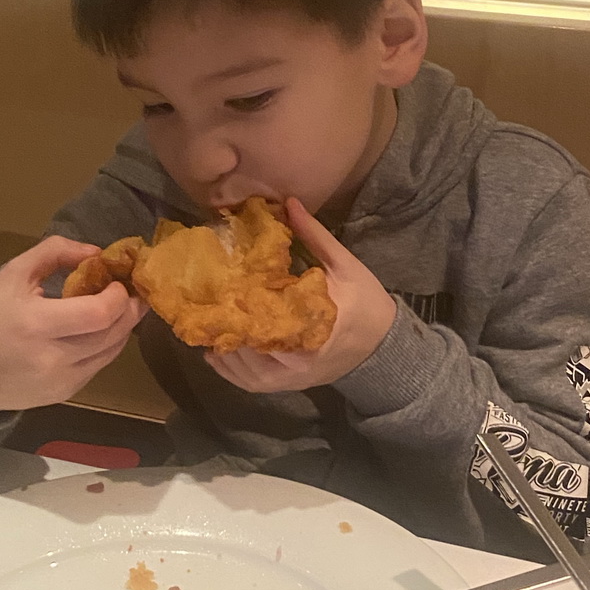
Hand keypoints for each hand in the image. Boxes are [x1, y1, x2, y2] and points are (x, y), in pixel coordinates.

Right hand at [0, 236, 147, 412]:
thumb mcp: (14, 273)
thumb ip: (55, 252)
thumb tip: (97, 252)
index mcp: (36, 324)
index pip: (99, 313)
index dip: (119, 296)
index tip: (119, 280)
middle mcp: (53, 357)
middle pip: (113, 333)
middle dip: (131, 309)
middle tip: (133, 290)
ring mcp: (62, 380)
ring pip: (113, 351)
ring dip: (124, 326)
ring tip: (122, 306)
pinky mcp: (66, 393)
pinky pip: (100, 365)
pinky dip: (108, 344)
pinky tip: (101, 329)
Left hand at [205, 197, 395, 392]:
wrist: (383, 347)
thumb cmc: (367, 303)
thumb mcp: (346, 265)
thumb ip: (315, 236)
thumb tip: (288, 203)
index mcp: (317, 326)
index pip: (271, 319)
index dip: (243, 305)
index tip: (224, 286)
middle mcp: (300, 360)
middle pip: (251, 347)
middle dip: (227, 325)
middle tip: (206, 301)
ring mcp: (292, 378)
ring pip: (246, 370)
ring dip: (223, 348)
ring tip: (206, 323)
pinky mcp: (288, 386)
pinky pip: (251, 383)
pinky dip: (230, 370)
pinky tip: (214, 351)